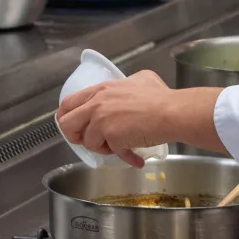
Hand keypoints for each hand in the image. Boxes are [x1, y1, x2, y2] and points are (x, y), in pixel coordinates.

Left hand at [57, 71, 221, 166]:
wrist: (172, 112)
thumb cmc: (160, 96)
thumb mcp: (139, 79)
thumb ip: (125, 85)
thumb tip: (128, 87)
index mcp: (100, 90)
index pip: (68, 103)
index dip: (68, 117)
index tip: (76, 126)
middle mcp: (96, 104)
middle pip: (67, 124)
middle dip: (76, 136)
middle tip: (92, 141)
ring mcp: (102, 121)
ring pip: (88, 143)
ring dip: (104, 148)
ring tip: (120, 146)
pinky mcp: (112, 137)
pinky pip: (114, 153)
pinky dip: (126, 158)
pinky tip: (136, 158)